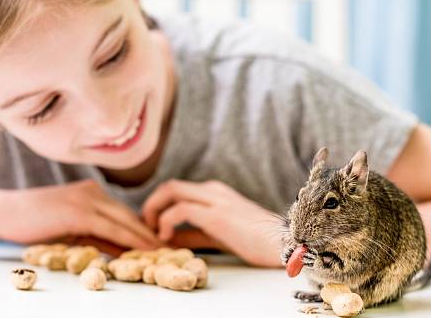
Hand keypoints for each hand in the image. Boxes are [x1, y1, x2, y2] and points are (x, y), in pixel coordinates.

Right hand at [0, 179, 161, 249]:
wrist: (5, 213)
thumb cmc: (34, 223)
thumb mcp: (71, 229)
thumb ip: (96, 236)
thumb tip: (121, 250)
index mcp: (93, 192)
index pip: (124, 213)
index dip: (144, 228)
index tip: (162, 241)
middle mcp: (94, 192)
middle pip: (130, 216)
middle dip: (151, 233)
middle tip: (172, 247)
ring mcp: (87, 200)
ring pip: (124, 221)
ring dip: (145, 237)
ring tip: (164, 252)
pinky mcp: (79, 212)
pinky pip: (110, 228)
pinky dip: (128, 240)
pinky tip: (142, 249)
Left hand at [142, 179, 283, 266]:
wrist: (284, 245)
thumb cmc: (256, 243)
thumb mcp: (218, 236)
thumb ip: (193, 234)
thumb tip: (168, 238)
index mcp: (215, 193)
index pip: (178, 190)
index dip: (159, 207)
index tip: (152, 227)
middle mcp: (214, 190)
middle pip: (170, 185)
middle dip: (151, 204)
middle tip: (147, 226)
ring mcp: (215, 199)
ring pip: (171, 190)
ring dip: (154, 210)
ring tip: (154, 232)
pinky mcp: (217, 214)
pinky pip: (180, 209)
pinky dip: (166, 222)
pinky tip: (166, 238)